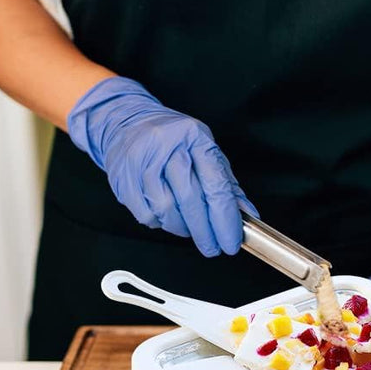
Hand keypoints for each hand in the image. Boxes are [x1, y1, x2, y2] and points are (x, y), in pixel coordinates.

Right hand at [67, 75, 253, 256]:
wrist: (128, 122)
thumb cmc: (173, 141)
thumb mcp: (206, 153)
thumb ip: (227, 185)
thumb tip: (247, 216)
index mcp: (194, 138)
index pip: (215, 184)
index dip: (225, 219)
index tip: (231, 241)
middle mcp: (167, 147)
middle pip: (190, 201)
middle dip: (205, 232)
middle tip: (213, 246)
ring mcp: (142, 163)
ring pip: (167, 211)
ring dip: (183, 229)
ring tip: (189, 227)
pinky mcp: (123, 179)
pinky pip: (147, 215)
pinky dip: (161, 223)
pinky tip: (167, 215)